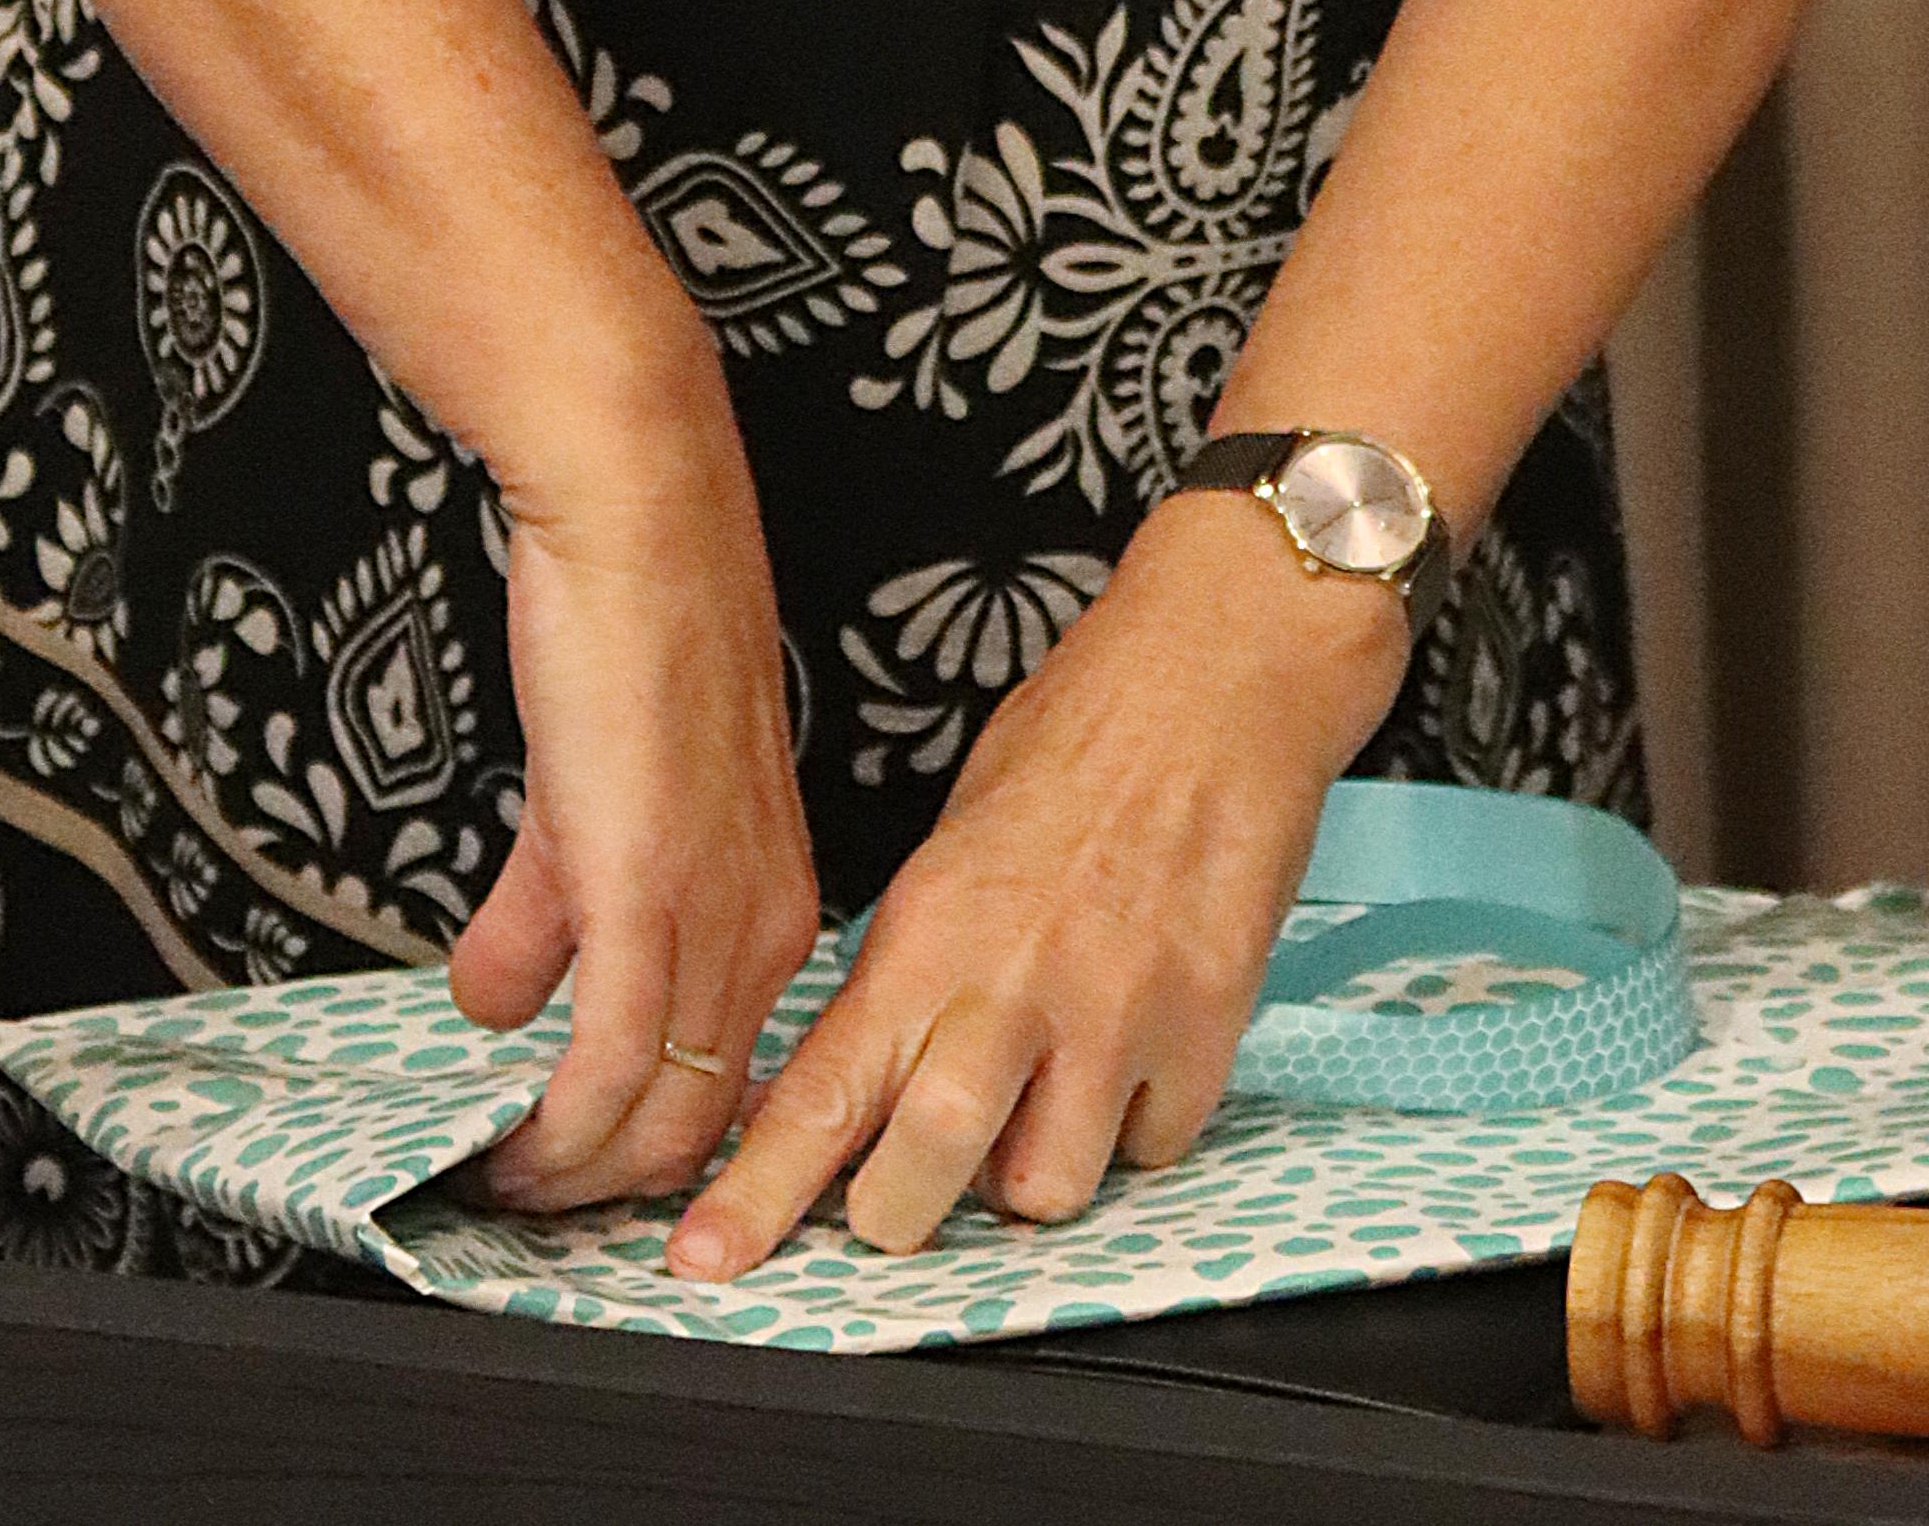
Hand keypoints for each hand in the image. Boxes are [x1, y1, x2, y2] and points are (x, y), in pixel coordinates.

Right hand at [452, 383, 820, 1216]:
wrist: (641, 528)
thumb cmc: (630, 637)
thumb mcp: (596, 806)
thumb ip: (548, 912)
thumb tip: (496, 1000)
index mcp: (774, 907)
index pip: (727, 1080)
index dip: (646, 1145)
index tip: (574, 1171)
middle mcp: (767, 930)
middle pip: (698, 1125)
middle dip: (603, 1186)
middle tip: (519, 1198)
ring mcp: (713, 920)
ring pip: (657, 1117)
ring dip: (567, 1170)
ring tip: (495, 1178)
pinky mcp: (646, 897)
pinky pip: (608, 1063)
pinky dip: (555, 1126)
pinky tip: (502, 1139)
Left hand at [665, 493, 1406, 1274]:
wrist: (1221, 669)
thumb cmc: (1089, 726)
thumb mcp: (958, 835)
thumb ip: (917, 955)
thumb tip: (874, 1050)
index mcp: (930, 926)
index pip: (821, 1092)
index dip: (758, 1193)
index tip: (707, 1258)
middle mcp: (1012, 983)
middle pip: (923, 1179)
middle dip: (896, 1218)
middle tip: (894, 1205)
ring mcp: (1113, 1015)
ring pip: (1044, 1190)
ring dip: (1027, 1175)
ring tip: (1038, 1103)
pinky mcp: (1205, 1028)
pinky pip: (1150, 1148)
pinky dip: (1132, 1127)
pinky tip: (1130, 1056)